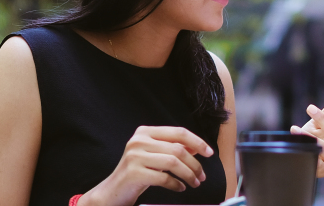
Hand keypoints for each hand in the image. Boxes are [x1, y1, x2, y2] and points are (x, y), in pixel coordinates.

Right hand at [80, 126, 212, 205]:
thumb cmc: (137, 172)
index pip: (178, 132)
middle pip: (177, 149)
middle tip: (202, 175)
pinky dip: (176, 184)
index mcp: (145, 132)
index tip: (209, 152)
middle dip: (195, 164)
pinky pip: (164, 178)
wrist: (114, 190)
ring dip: (189, 175)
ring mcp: (135, 157)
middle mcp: (138, 141)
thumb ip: (173, 148)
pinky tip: (180, 188)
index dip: (197, 141)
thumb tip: (198, 146)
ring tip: (194, 182)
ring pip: (173, 163)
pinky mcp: (134, 173)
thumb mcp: (155, 156)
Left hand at [289, 103, 323, 177]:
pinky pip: (315, 158)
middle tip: (311, 108)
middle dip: (323, 120)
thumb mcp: (314, 125)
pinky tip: (300, 146)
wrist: (297, 158)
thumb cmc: (309, 139)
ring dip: (308, 137)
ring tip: (296, 130)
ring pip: (323, 147)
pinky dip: (305, 149)